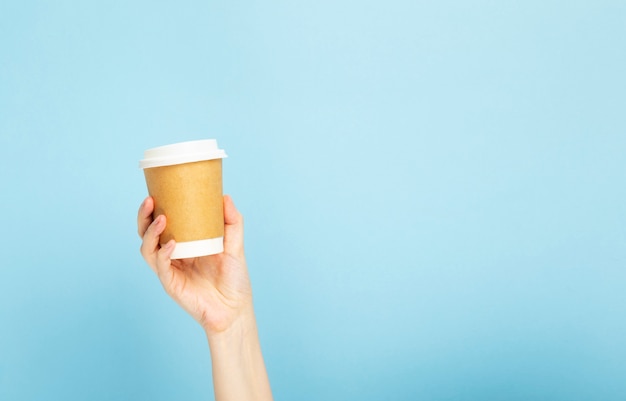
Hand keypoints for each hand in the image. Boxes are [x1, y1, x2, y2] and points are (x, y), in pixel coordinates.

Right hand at [137, 195, 252, 335]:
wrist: (235, 309)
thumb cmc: (234, 279)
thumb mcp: (235, 245)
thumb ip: (232, 222)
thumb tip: (225, 196)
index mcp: (184, 243)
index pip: (162, 222)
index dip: (155, 208)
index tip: (156, 190)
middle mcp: (172, 255)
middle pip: (147, 233)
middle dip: (144, 216)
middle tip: (150, 200)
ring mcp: (170, 269)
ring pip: (147, 249)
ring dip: (150, 232)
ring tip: (161, 219)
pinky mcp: (171, 284)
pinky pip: (161, 266)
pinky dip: (163, 253)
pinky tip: (172, 244)